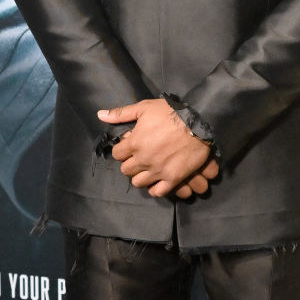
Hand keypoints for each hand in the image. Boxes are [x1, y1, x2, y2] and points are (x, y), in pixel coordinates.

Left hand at [98, 98, 218, 197]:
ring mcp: (157, 171)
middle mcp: (142, 160)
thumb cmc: (171, 112)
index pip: (117, 154)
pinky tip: (158, 180)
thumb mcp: (145, 107)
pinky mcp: (172, 178)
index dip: (122, 150)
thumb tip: (100, 115)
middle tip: (140, 157)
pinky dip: (155, 188)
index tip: (130, 146)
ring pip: (139, 183)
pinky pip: (157, 192)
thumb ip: (121, 113)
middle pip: (126, 170)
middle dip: (130, 163)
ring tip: (149, 168)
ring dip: (141, 176)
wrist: (199, 122)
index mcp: (134, 143)